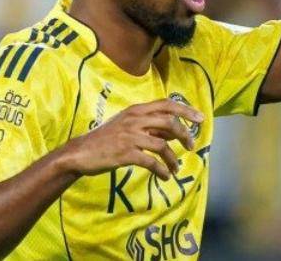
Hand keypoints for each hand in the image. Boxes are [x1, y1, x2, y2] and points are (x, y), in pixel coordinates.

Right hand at [59, 99, 202, 179]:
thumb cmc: (106, 139)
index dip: (186, 110)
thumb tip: (176, 130)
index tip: (201, 118)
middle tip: (192, 147)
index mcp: (136, 110)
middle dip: (185, 135)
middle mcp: (135, 120)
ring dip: (173, 159)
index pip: (167, 104)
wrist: (80, 153)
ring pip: (162, 145)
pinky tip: (165, 177)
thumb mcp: (128, 125)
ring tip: (176, 169)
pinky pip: (151, 162)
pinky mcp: (125, 153)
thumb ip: (151, 125)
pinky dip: (161, 170)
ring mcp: (130, 136)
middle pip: (170, 123)